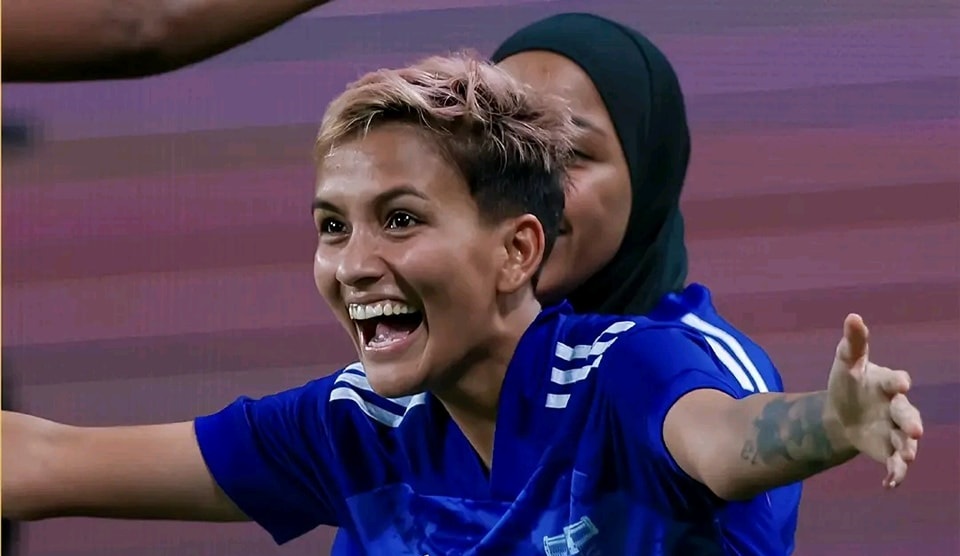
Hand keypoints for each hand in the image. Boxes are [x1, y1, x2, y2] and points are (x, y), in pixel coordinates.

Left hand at [826, 314, 922, 488]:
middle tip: (914, 430)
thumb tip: (853, 316)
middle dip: (911, 422)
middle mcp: (897, 407)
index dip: (898, 382)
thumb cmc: (848, 382)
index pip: (895, 381)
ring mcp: (895, 430)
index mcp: (887, 384)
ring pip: (906, 441)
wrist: (841, 413)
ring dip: (906, 450)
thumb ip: (853, 342)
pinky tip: (889, 484)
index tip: (901, 383)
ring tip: (903, 458)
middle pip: (907, 414)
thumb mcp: (846, 362)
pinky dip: (895, 474)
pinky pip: (896, 463)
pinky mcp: (888, 449)